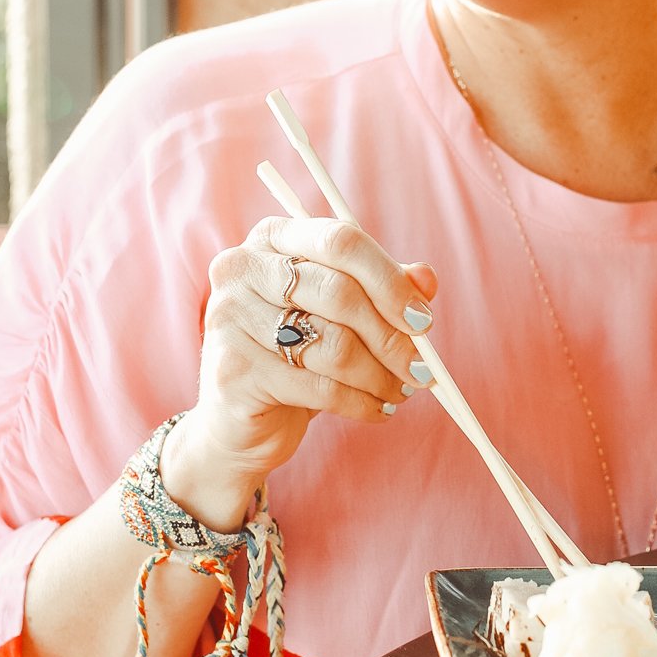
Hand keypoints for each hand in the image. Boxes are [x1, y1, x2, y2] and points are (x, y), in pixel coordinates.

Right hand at [161, 218, 437, 528]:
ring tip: (400, 391)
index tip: (423, 319)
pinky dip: (361, 403)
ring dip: (380, 375)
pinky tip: (378, 410)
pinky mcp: (234, 372)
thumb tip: (426, 278)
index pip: (341, 241)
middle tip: (422, 369)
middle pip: (340, 293)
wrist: (238, 418)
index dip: (390, 281)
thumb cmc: (295, 353)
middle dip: (392, 337)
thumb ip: (382, 287)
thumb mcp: (340, 314)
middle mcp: (241, 268)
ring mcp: (230, 318)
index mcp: (271, 238)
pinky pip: (320, 388)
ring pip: (334, 345)